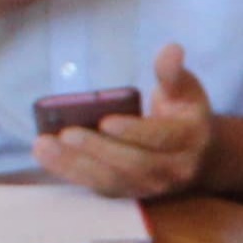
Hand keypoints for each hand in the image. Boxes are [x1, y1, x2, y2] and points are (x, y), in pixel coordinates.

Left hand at [35, 40, 213, 201]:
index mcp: (190, 139)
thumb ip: (172, 72)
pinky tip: (47, 156)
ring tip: (44, 146)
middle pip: (134, 164)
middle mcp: (174, 170)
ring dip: (75, 165)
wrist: (199, 157)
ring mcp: (151, 187)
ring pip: (112, 181)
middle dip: (98, 150)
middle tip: (66, 133)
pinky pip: (98, 187)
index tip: (105, 121)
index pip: (160, 138)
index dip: (133, 131)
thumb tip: (171, 50)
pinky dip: (70, 172)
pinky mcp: (130, 193)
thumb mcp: (185, 89)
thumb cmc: (185, 114)